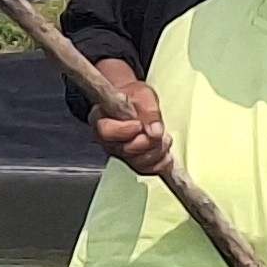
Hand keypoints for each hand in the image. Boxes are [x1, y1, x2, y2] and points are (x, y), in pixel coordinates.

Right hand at [73, 59, 177, 185]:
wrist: (137, 104)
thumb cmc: (135, 98)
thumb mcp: (143, 95)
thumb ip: (148, 111)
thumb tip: (154, 130)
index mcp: (102, 120)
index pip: (107, 131)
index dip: (125, 131)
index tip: (139, 124)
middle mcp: (108, 141)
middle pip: (125, 151)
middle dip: (147, 142)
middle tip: (157, 131)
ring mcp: (121, 154)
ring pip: (138, 163)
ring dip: (157, 151)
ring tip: (163, 137)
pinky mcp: (134, 163)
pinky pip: (148, 170)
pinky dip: (162, 162)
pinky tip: (164, 149)